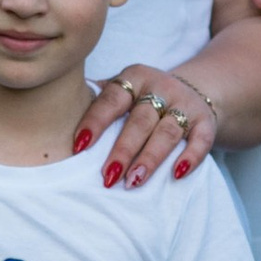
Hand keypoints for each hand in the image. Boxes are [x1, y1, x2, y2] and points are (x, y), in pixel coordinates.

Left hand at [74, 64, 220, 191]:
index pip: (111, 99)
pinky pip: (200, 139)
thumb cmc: (143, 99)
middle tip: (107, 177)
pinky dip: (191, 157)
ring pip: (167, 132)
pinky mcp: (206, 120)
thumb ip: (96, 102)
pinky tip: (177, 175)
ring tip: (133, 182)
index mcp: (133, 78)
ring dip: (150, 158)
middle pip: (139, 120)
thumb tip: (54, 122)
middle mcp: (160, 87)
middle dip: (123, 150)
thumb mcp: (122, 91)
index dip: (95, 122)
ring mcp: (185, 103)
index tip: (79, 147)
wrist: (194, 91)